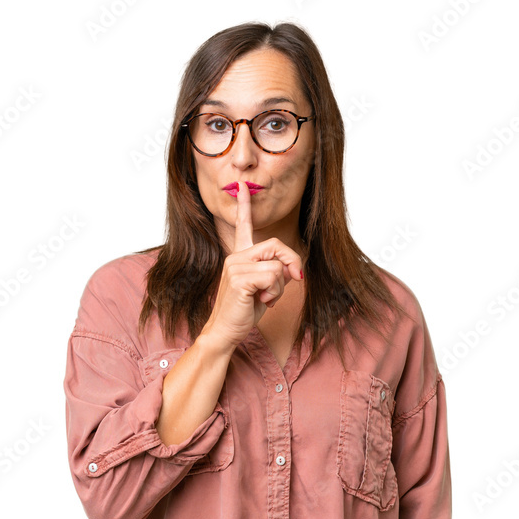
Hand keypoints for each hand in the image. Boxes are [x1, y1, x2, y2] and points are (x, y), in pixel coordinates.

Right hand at [200, 179, 304, 351]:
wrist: (225, 332)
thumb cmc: (243, 311)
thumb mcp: (265, 289)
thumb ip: (277, 273)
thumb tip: (293, 267)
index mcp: (239, 256)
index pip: (242, 226)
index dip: (244, 206)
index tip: (243, 187)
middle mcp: (235, 257)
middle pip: (277, 244)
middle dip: (292, 263)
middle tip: (294, 280)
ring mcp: (235, 266)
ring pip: (277, 265)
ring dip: (279, 287)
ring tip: (265, 298)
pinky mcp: (239, 278)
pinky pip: (273, 277)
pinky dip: (274, 292)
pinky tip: (260, 301)